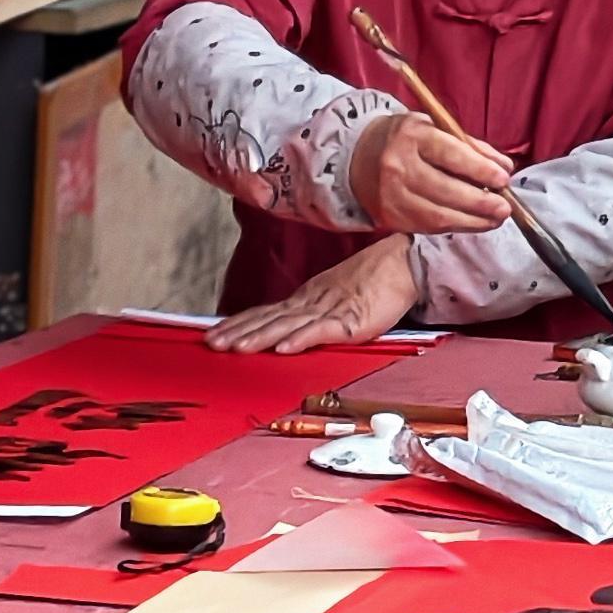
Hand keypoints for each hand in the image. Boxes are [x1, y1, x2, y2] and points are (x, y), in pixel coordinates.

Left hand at [206, 235, 424, 350]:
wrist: (401, 263)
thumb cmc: (372, 281)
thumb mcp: (333, 297)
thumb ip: (311, 314)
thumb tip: (288, 330)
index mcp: (305, 298)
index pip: (264, 312)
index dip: (237, 323)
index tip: (212, 333)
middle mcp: (310, 302)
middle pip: (268, 319)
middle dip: (238, 332)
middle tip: (211, 343)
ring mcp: (328, 310)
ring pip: (287, 326)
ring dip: (260, 337)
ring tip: (237, 348)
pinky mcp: (350, 320)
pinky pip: (321, 331)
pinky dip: (300, 339)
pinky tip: (283, 349)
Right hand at [349, 108, 517, 238]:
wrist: (357, 157)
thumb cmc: (407, 140)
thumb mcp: (435, 128)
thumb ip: (470, 146)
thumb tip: (504, 168)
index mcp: (411, 135)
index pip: (450, 154)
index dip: (479, 169)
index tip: (503, 179)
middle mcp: (397, 166)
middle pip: (445, 190)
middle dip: (481, 202)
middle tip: (505, 207)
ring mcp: (392, 195)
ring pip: (439, 215)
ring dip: (474, 220)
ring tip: (496, 218)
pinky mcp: (391, 217)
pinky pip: (430, 227)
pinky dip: (457, 226)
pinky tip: (474, 222)